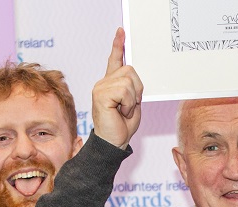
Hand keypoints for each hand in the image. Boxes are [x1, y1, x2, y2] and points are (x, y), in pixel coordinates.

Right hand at [91, 27, 143, 149]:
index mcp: (111, 84)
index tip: (121, 31)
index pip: (114, 60)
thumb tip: (133, 76)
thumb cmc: (122, 127)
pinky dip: (128, 104)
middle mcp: (103, 83)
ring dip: (132, 100)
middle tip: (129, 107)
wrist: (114, 143)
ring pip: (128, 81)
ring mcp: (100, 87)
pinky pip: (124, 91)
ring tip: (124, 111)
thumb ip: (132, 88)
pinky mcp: (100, 94)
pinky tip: (121, 112)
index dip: (118, 46)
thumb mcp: (133, 104)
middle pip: (130, 70)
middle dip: (137, 90)